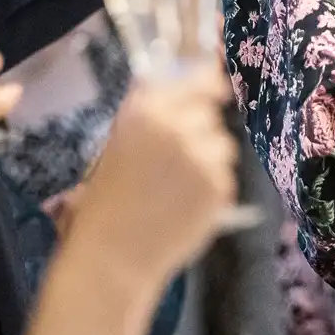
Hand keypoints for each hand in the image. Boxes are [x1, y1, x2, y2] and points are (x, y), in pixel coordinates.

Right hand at [61, 66, 237, 275]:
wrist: (114, 254)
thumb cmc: (109, 201)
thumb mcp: (120, 142)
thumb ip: (154, 114)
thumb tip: (193, 86)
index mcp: (146, 110)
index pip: (199, 80)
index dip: (210, 86)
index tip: (215, 89)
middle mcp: (176, 126)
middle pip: (211, 114)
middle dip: (200, 132)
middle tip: (178, 161)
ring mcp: (201, 156)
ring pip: (222, 146)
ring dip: (209, 161)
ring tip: (176, 187)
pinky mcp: (219, 186)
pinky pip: (225, 177)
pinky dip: (212, 189)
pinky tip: (184, 204)